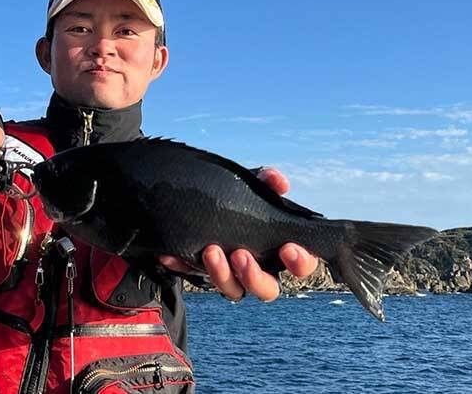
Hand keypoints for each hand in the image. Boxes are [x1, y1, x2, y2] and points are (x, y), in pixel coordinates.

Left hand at [159, 167, 318, 301]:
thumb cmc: (237, 200)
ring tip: (210, 250)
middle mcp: (258, 269)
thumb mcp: (250, 186)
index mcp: (279, 250)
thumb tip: (278, 181)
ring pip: (233, 290)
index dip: (300, 261)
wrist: (197, 202)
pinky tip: (170, 254)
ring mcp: (230, 276)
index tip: (288, 248)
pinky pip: (192, 277)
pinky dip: (182, 265)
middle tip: (241, 255)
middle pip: (267, 289)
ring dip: (221, 274)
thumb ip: (266, 181)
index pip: (301, 265)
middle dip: (255, 276)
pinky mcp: (201, 274)